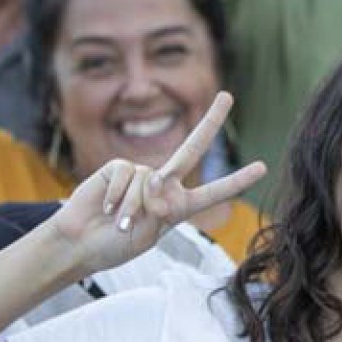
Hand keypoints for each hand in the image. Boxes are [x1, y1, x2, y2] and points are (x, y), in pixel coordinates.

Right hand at [49, 92, 266, 277]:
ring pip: (147, 180)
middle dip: (210, 121)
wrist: (80, 245)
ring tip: (119, 223)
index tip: (261, 167)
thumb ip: (156, 207)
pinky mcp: (118, 168)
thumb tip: (156, 179)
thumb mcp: (146, 234)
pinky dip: (116, 195)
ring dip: (131, 207)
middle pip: (192, 148)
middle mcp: (164, 185)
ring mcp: (142, 174)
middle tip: (227, 96)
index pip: (213, 192)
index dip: (236, 180)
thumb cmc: (114, 246)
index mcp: (178, 206)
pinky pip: (125, 174)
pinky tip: (106, 207)